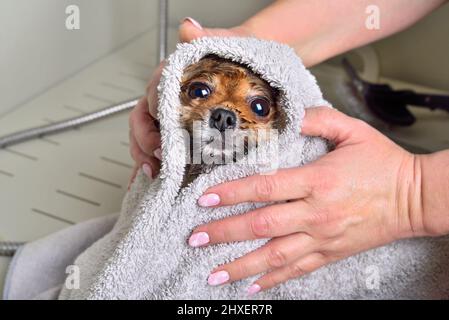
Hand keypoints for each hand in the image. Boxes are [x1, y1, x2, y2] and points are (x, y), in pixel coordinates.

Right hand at [128, 18, 249, 186]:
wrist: (259, 71)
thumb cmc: (240, 58)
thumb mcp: (228, 43)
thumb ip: (208, 36)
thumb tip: (188, 28)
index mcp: (173, 77)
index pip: (153, 95)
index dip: (153, 114)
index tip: (162, 132)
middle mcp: (169, 98)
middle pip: (143, 121)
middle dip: (145, 143)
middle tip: (158, 160)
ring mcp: (173, 118)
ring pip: (148, 138)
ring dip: (146, 157)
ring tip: (155, 174)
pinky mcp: (183, 134)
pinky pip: (162, 150)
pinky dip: (155, 165)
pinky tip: (155, 180)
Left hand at [189, 107, 422, 294]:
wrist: (415, 198)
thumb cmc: (383, 163)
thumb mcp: (353, 130)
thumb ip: (318, 120)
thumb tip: (287, 115)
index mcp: (317, 181)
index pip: (265, 188)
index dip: (232, 193)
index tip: (205, 199)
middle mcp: (315, 213)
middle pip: (261, 226)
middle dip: (224, 233)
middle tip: (195, 238)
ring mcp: (322, 238)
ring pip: (274, 256)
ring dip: (241, 266)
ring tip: (212, 273)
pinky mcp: (330, 253)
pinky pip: (297, 270)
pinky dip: (272, 280)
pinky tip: (251, 286)